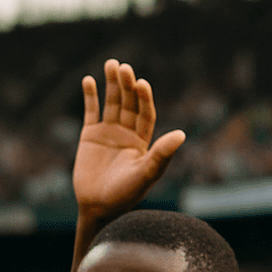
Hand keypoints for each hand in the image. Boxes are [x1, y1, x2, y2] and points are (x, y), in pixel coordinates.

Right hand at [72, 58, 186, 223]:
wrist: (97, 207)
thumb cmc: (125, 195)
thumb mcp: (145, 174)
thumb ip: (162, 154)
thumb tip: (182, 134)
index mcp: (143, 140)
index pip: (145, 113)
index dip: (144, 98)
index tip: (142, 84)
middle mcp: (127, 133)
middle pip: (128, 103)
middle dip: (127, 85)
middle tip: (123, 67)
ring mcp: (108, 133)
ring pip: (111, 103)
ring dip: (111, 84)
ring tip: (111, 64)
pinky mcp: (89, 136)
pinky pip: (91, 112)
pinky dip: (90, 96)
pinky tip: (89, 80)